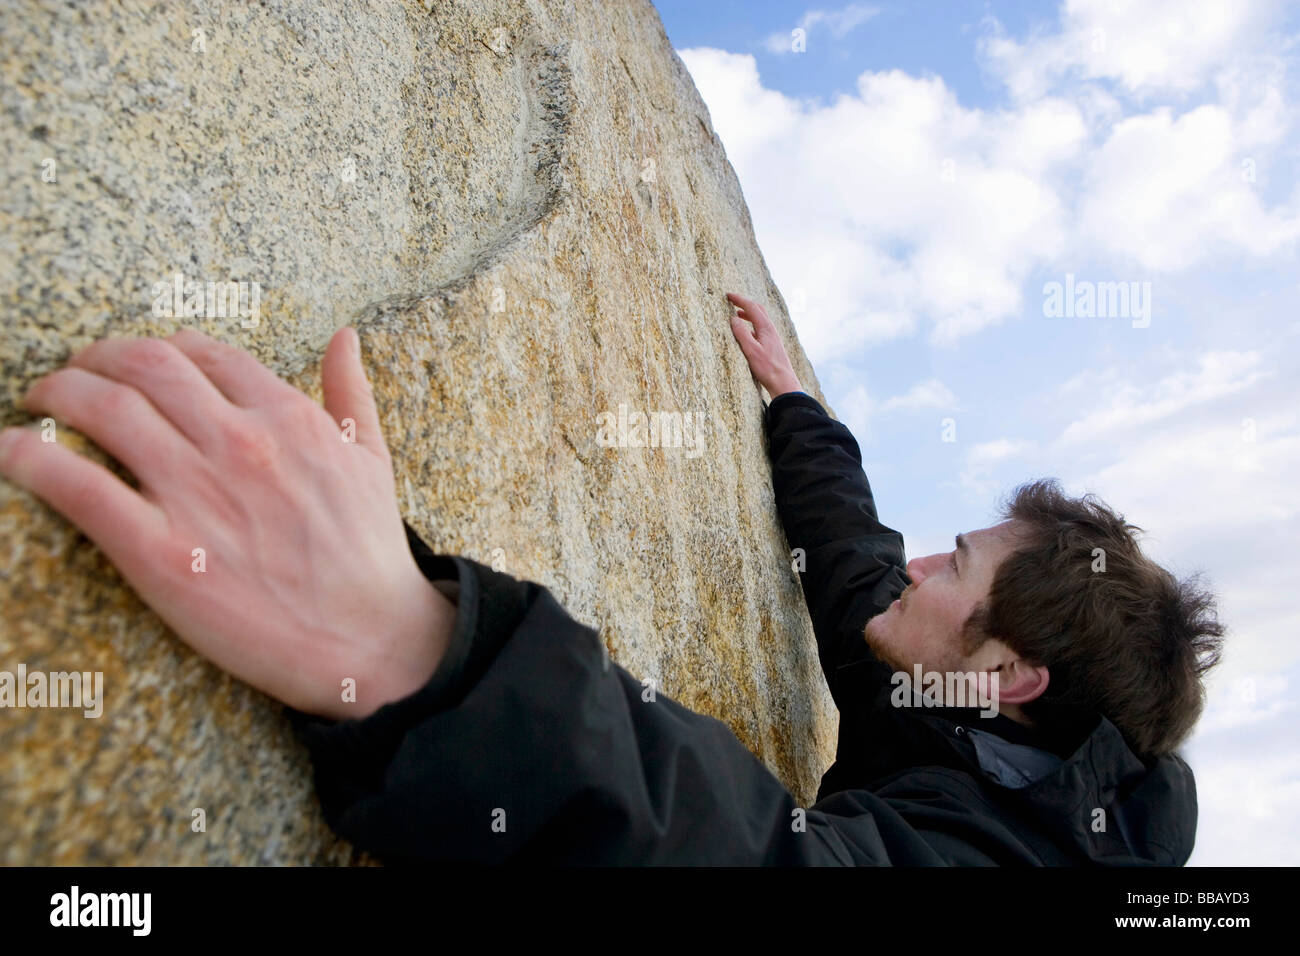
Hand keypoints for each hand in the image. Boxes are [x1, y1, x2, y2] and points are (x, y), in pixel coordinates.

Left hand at [0, 327, 454, 720]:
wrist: (367, 637)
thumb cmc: (370, 552)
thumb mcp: (371, 459)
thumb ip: (350, 393)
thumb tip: (343, 337)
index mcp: (288, 416)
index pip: (203, 353)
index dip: (158, 347)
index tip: (135, 361)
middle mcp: (239, 441)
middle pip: (143, 366)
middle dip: (95, 357)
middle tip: (72, 374)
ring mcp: (197, 494)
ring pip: (102, 410)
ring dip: (55, 393)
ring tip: (39, 402)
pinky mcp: (158, 552)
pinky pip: (76, 486)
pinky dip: (30, 459)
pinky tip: (11, 452)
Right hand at [726, 292, 802, 397]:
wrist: (783, 382)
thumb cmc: (767, 368)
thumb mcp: (751, 350)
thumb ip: (741, 333)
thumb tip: (733, 318)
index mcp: (766, 328)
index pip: (752, 307)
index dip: (739, 299)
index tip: (728, 295)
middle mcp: (771, 330)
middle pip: (758, 310)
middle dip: (745, 303)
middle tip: (732, 301)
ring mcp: (773, 337)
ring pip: (760, 319)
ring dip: (749, 314)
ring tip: (738, 314)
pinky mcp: (772, 345)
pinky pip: (761, 329)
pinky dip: (752, 325)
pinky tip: (747, 333)